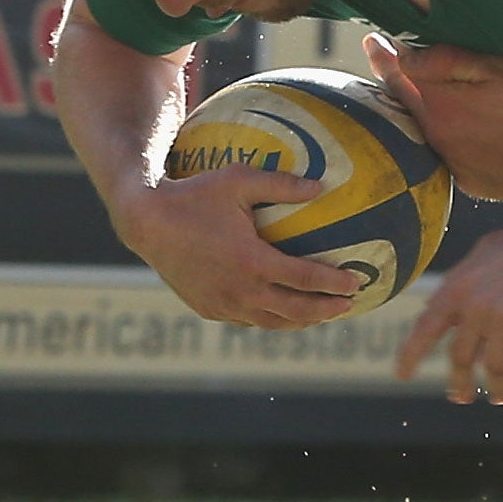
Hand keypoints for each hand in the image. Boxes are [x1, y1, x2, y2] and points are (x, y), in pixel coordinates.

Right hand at [118, 166, 363, 327]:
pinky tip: (284, 312)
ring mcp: (222, 304)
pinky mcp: (208, 309)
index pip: (305, 279)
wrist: (146, 223)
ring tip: (323, 314)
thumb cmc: (194, 194)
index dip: (333, 283)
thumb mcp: (238, 179)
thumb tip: (321, 185)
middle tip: (350, 304)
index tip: (356, 282)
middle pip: (295, 310)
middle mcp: (239, 290)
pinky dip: (271, 319)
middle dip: (326, 310)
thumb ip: (281, 184)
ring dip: (301, 321)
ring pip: (271, 322)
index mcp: (252, 262)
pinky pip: (247, 320)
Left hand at [366, 34, 502, 202]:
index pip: (397, 75)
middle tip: (399, 63)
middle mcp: (435, 139)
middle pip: (408, 104)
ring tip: (438, 95)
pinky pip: (447, 151)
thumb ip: (448, 61)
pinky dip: (449, 135)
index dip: (384, 56)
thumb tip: (406, 55)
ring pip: (426, 129)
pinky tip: (470, 128)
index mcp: (439, 107)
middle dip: (403, 83)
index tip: (373, 41)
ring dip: (427, 111)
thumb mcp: (498, 70)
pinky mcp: (466, 182)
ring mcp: (449, 164)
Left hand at [394, 210, 502, 405]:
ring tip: (501, 397)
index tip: (401, 375)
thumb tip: (444, 308)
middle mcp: (477, 305)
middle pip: (462, 357)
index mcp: (459, 285)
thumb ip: (466, 282)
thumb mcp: (487, 253)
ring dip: (498, 390)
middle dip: (461, 383)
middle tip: (462, 397)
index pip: (426, 327)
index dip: (410, 354)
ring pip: (496, 369)